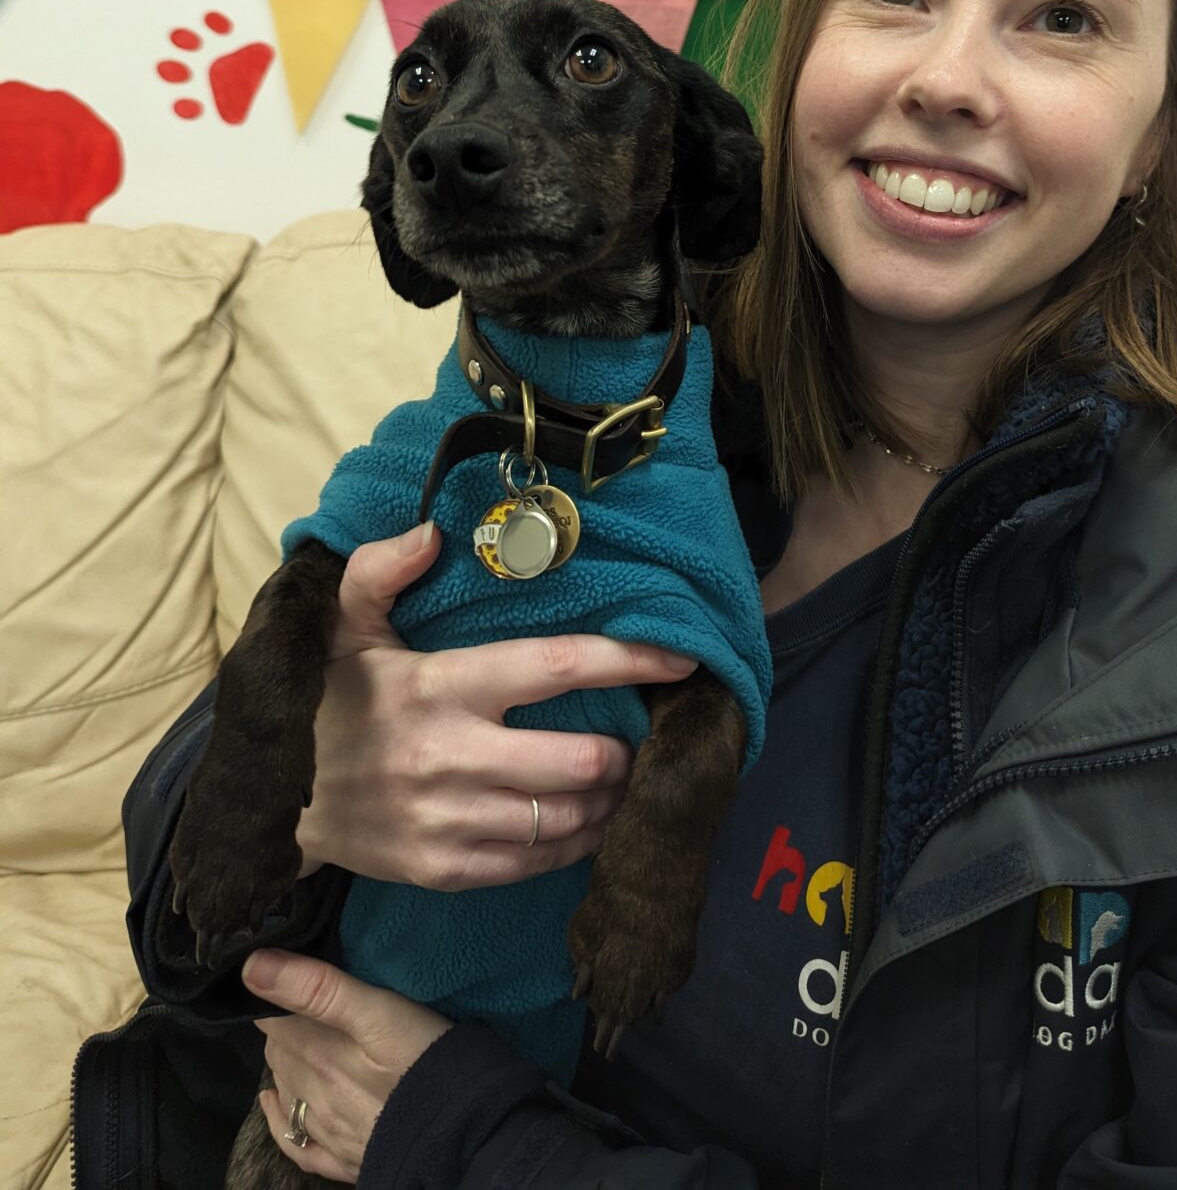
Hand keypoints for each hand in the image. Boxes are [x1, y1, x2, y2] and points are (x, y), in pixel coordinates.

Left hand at [245, 948, 448, 1180]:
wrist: (462, 1132)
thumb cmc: (427, 1059)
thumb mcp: (380, 1010)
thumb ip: (317, 988)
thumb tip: (253, 966)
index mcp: (316, 1056)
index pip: (272, 1019)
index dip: (278, 993)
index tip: (290, 972)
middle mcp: (312, 1097)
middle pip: (278, 1053)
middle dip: (285, 1026)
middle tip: (308, 1003)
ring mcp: (326, 1133)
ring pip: (286, 1091)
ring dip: (286, 1065)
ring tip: (300, 1042)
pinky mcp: (344, 1160)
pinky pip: (295, 1145)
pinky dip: (280, 1121)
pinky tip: (275, 1105)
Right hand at [293, 524, 696, 889]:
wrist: (269, 803)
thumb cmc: (327, 700)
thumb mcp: (339, 626)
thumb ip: (380, 571)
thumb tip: (431, 533)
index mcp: (438, 686)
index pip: (553, 667)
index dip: (626, 660)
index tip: (681, 657)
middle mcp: (449, 756)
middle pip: (579, 760)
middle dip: (625, 751)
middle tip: (641, 736)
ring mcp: (447, 821)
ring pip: (568, 818)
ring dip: (610, 801)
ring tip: (623, 778)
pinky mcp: (443, 869)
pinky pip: (537, 862)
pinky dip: (575, 843)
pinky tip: (586, 821)